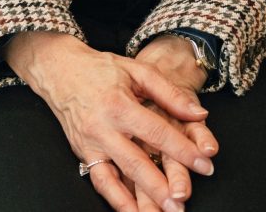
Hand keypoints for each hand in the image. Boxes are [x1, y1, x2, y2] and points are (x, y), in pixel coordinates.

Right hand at [5, 32, 214, 211]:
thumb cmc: (101, 68)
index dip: (182, 149)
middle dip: (162, 185)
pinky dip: (117, 201)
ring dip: (141, 199)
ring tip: (164, 211)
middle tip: (184, 199)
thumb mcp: (137, 70)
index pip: (156, 132)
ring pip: (118, 177)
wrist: (60, 71)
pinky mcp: (82, 154)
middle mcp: (103, 127)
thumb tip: (199, 113)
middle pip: (136, 161)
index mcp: (119, 104)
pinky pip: (100, 182)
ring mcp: (90, 144)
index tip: (204, 164)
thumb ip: (169, 92)